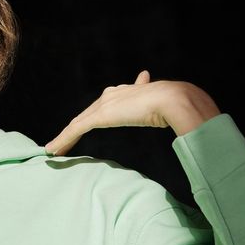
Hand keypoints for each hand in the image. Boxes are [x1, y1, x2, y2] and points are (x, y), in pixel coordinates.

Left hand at [43, 70, 220, 154]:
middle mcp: (115, 95)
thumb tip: (193, 117)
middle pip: (89, 113)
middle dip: (78, 125)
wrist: (177, 99)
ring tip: (53, 150)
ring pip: (78, 123)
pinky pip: (75, 130)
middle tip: (64, 138)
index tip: (93, 115)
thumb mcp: (172, 110)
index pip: (110, 102)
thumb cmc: (180, 106)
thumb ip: (172, 114)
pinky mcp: (100, 116)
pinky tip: (52, 152)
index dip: (100, 110)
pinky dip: (63, 141)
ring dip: (65, 137)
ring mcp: (107, 105)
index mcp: (131, 92)